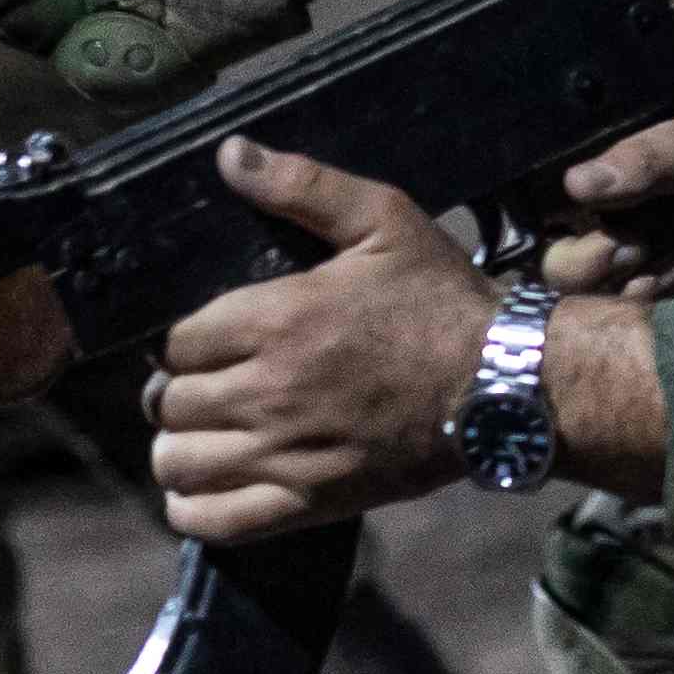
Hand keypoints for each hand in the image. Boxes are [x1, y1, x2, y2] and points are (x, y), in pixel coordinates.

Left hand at [146, 140, 498, 540]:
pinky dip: (194, 507)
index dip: (187, 341)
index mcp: (277, 319)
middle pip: (168, 403)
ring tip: (209, 434)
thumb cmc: (443, 300)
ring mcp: (286, 452)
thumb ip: (303, 186)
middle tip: (212, 385)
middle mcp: (269, 390)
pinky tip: (208, 486)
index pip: (176, 342)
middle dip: (181, 392)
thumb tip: (230, 154)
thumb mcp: (384, 221)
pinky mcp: (309, 501)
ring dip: (181, 447)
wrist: (506, 384)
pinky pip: (215, 519)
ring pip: (178, 461)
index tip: (214, 342)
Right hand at [543, 107, 673, 296]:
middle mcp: (603, 210)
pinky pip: (613, 316)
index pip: (539, 187)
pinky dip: (647, 302)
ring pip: (575, 291)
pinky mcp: (642, 301)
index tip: (595, 214)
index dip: (557, 209)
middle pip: (547, 250)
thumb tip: (578, 183)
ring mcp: (621, 259)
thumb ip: (652, 157)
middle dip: (592, 255)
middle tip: (642, 245)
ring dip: (624, 280)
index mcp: (608, 160)